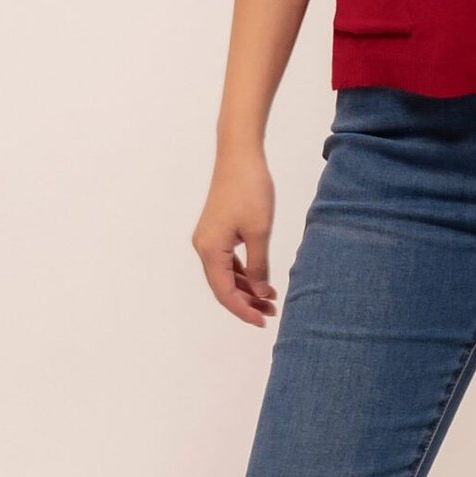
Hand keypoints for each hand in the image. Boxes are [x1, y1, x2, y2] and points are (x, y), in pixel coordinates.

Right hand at [193, 150, 278, 326]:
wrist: (239, 155)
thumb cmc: (250, 189)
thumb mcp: (260, 231)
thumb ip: (260, 265)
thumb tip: (261, 292)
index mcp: (210, 250)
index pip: (224, 293)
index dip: (243, 310)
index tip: (262, 321)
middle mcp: (204, 247)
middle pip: (223, 286)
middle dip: (247, 302)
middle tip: (272, 312)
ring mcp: (209, 239)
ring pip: (226, 274)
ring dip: (247, 288)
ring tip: (271, 299)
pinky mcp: (217, 231)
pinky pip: (228, 261)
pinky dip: (244, 272)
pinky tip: (262, 280)